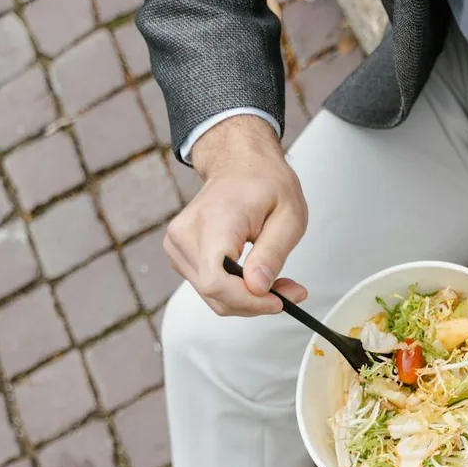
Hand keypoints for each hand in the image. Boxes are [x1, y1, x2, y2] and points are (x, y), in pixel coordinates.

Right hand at [165, 114, 309, 315]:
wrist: (240, 165)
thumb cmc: (265, 184)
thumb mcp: (289, 216)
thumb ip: (273, 254)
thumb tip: (258, 288)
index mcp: (214, 221)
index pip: (217, 281)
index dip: (248, 301)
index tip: (278, 300)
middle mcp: (187, 234)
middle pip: (215, 293)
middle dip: (256, 301)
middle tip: (290, 291)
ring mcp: (178, 245)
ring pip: (212, 296)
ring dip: (247, 298)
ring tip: (276, 280)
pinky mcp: (180, 253)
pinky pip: (208, 287)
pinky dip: (235, 290)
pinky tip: (254, 276)